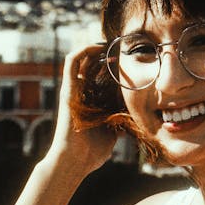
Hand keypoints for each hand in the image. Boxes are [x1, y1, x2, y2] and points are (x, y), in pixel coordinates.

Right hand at [46, 45, 117, 175]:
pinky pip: (71, 62)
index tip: (130, 61)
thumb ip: (121, 121)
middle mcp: (81, 93)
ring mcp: (74, 90)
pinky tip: (98, 47)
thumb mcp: (113, 131)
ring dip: (96, 48)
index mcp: (93, 101)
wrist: (75, 161)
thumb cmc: (93, 152)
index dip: (114, 66)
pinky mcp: (68, 89)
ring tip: (111, 43)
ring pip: (81, 59)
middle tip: (122, 48)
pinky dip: (83, 50)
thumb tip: (137, 119)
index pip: (101, 76)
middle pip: (92, 65)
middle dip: (106, 54)